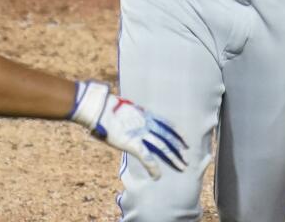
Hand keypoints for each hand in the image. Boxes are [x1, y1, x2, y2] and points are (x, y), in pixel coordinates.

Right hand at [70, 81, 185, 178]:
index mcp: (145, 114)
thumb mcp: (125, 110)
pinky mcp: (132, 143)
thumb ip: (133, 117)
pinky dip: (153, 167)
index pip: (167, 124)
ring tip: (182, 167)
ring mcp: (141, 133)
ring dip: (173, 158)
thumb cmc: (107, 109)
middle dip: (179, 149)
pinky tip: (157, 176)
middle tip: (187, 158)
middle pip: (168, 137)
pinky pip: (147, 157)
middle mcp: (146, 123)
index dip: (178, 132)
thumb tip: (133, 121)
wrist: (98, 109)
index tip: (186, 140)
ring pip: (163, 147)